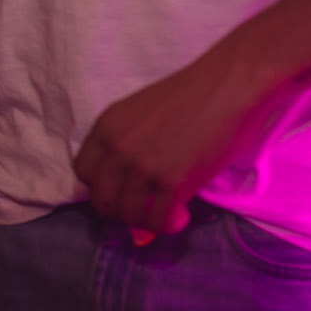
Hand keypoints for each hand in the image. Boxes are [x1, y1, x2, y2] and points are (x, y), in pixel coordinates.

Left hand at [73, 48, 270, 235]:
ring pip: (128, 215)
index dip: (102, 187)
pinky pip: (158, 220)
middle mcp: (117, 147)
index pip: (83, 172)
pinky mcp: (171, 181)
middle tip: (146, 207)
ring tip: (167, 212)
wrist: (227, 85)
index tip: (123, 190)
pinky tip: (182, 215)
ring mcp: (142, 165)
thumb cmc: (191, 95)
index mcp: (106, 126)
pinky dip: (168, 225)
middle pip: (102, 200)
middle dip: (123, 211)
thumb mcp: (142, 116)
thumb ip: (129, 146)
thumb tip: (128, 184)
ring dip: (147, 221)